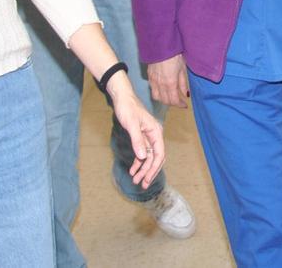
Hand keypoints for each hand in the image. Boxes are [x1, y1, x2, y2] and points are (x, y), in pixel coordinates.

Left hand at [106, 73, 165, 187]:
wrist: (122, 98)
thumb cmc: (127, 108)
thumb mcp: (131, 124)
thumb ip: (137, 141)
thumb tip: (142, 157)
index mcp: (155, 132)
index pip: (159, 154)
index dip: (154, 168)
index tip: (147, 179)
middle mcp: (154, 135)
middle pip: (155, 157)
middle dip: (149, 171)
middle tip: (141, 184)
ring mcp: (148, 137)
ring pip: (149, 157)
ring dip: (143, 169)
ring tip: (135, 180)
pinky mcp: (141, 137)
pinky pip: (142, 153)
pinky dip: (138, 162)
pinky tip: (133, 170)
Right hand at [147, 54, 189, 108]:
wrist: (161, 46)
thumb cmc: (174, 55)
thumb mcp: (182, 69)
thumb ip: (183, 83)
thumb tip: (186, 94)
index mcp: (170, 83)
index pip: (174, 100)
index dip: (180, 104)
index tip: (184, 105)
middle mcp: (160, 85)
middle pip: (165, 101)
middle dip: (173, 103)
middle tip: (179, 101)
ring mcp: (153, 81)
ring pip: (157, 97)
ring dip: (164, 100)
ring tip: (170, 97)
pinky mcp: (149, 77)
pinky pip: (152, 89)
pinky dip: (158, 93)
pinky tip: (163, 90)